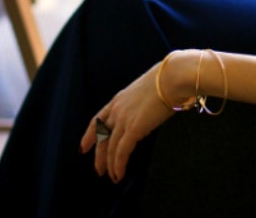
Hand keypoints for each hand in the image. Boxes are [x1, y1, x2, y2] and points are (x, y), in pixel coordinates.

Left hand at [80, 57, 181, 182]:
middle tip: (99, 170)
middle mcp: (117, 110)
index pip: (97, 120)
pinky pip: (121, 152)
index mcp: (118, 100)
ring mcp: (123, 119)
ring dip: (110, 165)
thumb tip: (147, 110)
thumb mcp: (145, 91)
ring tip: (113, 177)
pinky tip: (119, 174)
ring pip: (111, 148)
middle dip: (99, 156)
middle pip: (101, 137)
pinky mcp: (133, 129)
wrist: (172, 78)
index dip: (89, 135)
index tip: (83, 147)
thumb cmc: (166, 81)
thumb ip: (140, 103)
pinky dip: (119, 165)